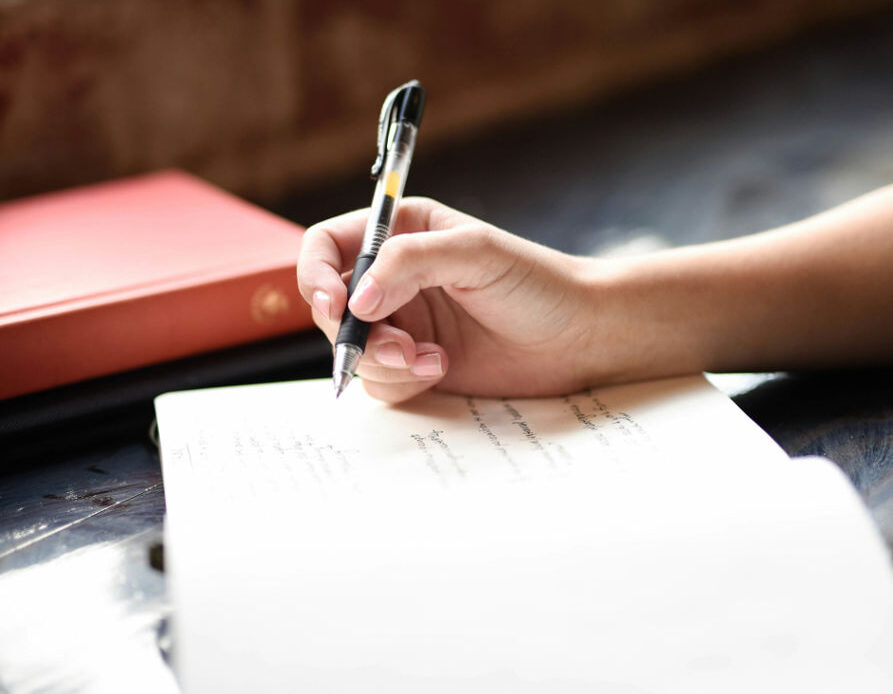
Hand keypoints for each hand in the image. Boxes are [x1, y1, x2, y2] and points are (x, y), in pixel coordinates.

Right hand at [297, 198, 604, 402]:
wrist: (579, 337)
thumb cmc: (537, 283)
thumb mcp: (475, 253)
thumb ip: (410, 263)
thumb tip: (355, 301)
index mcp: (401, 234)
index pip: (327, 247)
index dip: (315, 275)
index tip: (335, 305)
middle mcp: (393, 279)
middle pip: (331, 307)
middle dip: (355, 333)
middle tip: (398, 346)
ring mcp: (403, 324)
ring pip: (352, 350)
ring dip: (382, 361)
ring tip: (431, 360)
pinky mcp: (415, 365)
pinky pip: (378, 381)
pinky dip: (402, 381)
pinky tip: (442, 369)